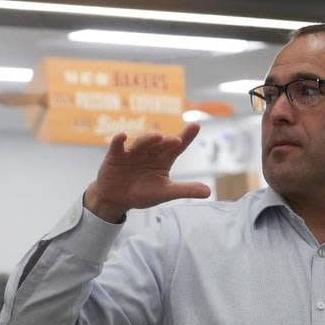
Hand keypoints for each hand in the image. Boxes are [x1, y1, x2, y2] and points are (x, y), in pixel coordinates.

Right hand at [83, 124, 211, 221]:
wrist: (116, 199)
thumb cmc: (142, 193)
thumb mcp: (165, 193)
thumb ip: (185, 190)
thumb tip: (209, 192)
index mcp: (163, 159)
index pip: (177, 146)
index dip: (187, 136)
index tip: (196, 125)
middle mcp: (150, 152)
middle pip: (160, 144)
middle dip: (167, 142)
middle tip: (176, 140)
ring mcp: (133, 152)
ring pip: (142, 143)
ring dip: (148, 139)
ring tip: (157, 137)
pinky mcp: (116, 155)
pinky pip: (117, 146)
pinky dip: (119, 140)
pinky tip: (122, 136)